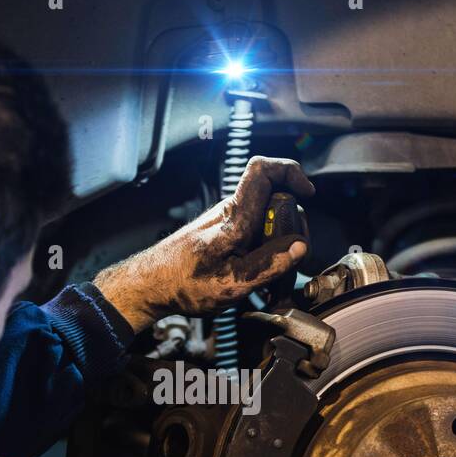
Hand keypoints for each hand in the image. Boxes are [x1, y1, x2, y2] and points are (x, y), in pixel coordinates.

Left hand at [94, 156, 314, 332]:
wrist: (149, 285)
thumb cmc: (182, 284)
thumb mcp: (231, 283)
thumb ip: (267, 264)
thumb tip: (299, 246)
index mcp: (235, 219)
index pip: (262, 171)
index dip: (290, 170)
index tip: (306, 193)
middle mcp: (231, 212)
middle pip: (275, 199)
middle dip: (291, 225)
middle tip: (291, 258)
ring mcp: (226, 221)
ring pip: (265, 219)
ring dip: (277, 244)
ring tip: (273, 277)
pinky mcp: (222, 233)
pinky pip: (252, 232)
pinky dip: (263, 251)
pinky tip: (259, 277)